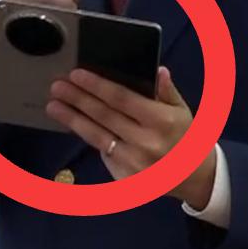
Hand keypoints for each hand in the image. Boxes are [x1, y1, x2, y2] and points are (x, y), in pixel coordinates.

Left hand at [46, 65, 216, 209]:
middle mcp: (145, 143)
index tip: (77, 74)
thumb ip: (167, 90)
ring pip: (96, 137)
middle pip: (104, 116)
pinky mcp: (124, 178)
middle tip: (56, 86)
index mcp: (161, 122)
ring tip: (53, 106)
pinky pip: (101, 153)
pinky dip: (86, 137)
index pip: (122, 99)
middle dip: (77, 99)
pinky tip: (72, 124)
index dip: (97, 86)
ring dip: (72, 120)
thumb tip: (156, 70)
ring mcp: (133, 163)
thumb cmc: (185, 136)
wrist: (194, 177)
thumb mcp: (182, 110)